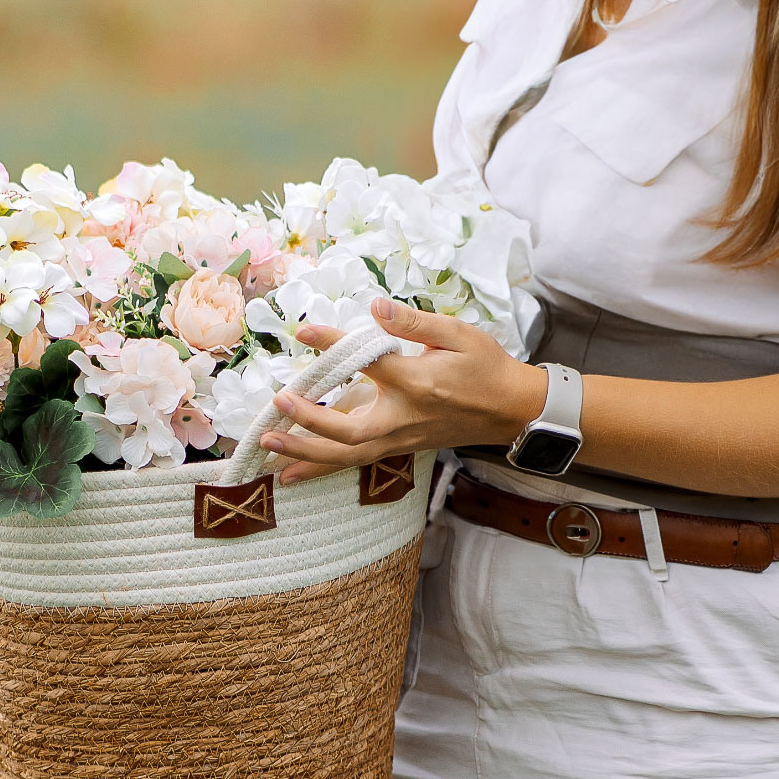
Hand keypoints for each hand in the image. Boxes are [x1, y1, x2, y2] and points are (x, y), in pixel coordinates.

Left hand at [262, 294, 546, 484]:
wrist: (511, 409)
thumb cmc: (486, 368)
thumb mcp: (458, 334)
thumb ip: (413, 321)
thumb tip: (375, 307)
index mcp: (419, 384)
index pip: (368, 364)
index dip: (333, 347)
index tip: (305, 332)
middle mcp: (405, 418)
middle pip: (348, 433)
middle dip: (309, 424)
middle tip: (278, 404)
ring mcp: (400, 439)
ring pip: (347, 456)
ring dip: (306, 454)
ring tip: (267, 446)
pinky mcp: (398, 447)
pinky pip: (354, 462)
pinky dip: (320, 467)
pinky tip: (290, 471)